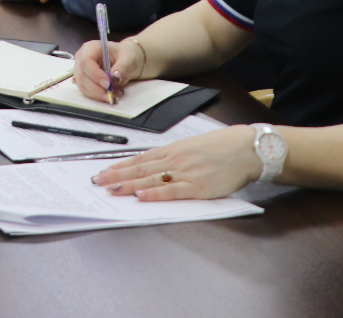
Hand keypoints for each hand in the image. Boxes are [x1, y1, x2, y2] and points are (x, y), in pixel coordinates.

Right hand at [71, 38, 145, 101]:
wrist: (126, 61)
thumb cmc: (125, 55)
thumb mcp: (129, 58)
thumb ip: (123, 67)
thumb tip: (115, 77)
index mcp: (90, 48)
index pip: (86, 61)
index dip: (95, 74)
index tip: (108, 83)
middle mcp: (81, 58)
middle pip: (82, 75)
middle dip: (96, 88)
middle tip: (111, 94)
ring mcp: (81, 70)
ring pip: (83, 86)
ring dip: (97, 94)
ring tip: (113, 96)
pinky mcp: (84, 81)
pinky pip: (86, 91)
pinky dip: (98, 96)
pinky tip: (110, 96)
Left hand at [91, 125, 259, 200]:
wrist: (245, 149)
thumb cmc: (220, 148)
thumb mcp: (190, 146)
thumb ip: (171, 156)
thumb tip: (151, 163)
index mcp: (172, 151)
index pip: (139, 159)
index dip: (119, 166)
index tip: (103, 171)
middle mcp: (174, 160)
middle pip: (140, 169)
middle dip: (116, 175)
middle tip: (98, 181)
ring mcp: (185, 173)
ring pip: (150, 179)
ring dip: (128, 184)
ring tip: (111, 189)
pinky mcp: (198, 186)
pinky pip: (172, 191)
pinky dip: (155, 193)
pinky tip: (141, 196)